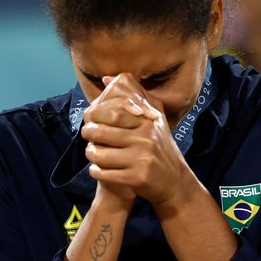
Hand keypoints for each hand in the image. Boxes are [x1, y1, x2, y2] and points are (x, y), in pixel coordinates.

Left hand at [81, 74, 188, 206]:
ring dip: (90, 153)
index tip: (90, 118)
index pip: (113, 112)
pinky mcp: (137, 178)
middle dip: (88, 133)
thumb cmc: (159, 148)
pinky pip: (104, 173)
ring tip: (91, 152)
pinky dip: (95, 171)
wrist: (174, 182)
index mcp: (148, 121)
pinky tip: (97, 169)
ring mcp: (142, 159)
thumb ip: (132, 98)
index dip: (95, 114)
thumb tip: (107, 78)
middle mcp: (147, 138)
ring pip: (100, 154)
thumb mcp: (152, 120)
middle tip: (86, 134)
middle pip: (102, 132)